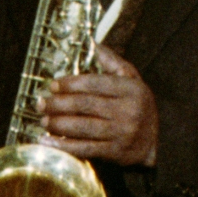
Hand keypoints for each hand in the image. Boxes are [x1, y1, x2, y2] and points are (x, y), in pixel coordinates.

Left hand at [40, 50, 157, 165]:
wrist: (156, 142)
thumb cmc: (138, 107)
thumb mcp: (133, 81)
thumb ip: (114, 63)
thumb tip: (95, 44)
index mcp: (131, 90)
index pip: (94, 83)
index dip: (70, 83)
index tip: (53, 85)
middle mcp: (128, 110)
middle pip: (84, 105)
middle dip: (58, 104)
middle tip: (41, 103)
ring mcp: (122, 133)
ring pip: (82, 127)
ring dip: (57, 123)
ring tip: (43, 120)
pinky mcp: (115, 152)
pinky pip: (84, 148)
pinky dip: (63, 145)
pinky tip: (47, 141)